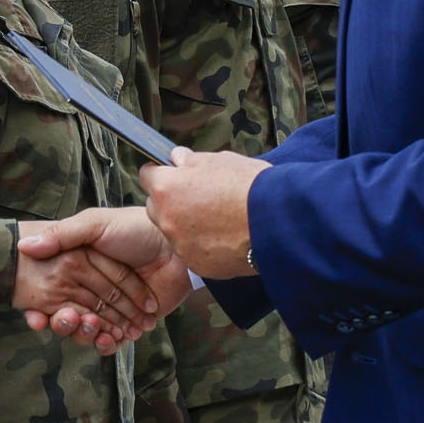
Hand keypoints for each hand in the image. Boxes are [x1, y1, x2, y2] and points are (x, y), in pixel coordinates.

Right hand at [12, 211, 182, 348]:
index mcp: (76, 268)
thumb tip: (24, 246)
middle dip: (63, 324)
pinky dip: (108, 344)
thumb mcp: (95, 224)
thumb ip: (61, 235)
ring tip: (94, 327)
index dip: (38, 309)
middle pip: (66, 317)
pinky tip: (110, 338)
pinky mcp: (130, 323)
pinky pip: (112, 342)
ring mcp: (111, 308)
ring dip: (84, 335)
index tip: (34, 316)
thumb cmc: (136, 229)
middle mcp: (90, 289)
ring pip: (86, 332)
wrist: (176, 248)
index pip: (49, 294)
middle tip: (69, 318)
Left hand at [136, 148, 267, 280]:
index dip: (161, 173)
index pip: (147, 175)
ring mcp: (180, 244)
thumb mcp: (220, 160)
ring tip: (216, 219)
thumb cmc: (250, 187)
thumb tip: (178, 158)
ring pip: (173, 231)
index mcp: (167, 187)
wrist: (276, 223)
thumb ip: (191, 160)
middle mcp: (167, 218)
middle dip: (170, 201)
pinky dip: (201, 246)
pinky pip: (191, 252)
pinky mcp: (197, 264)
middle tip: (197, 197)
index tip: (171, 174)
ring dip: (185, 225)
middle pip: (155, 206)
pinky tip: (224, 237)